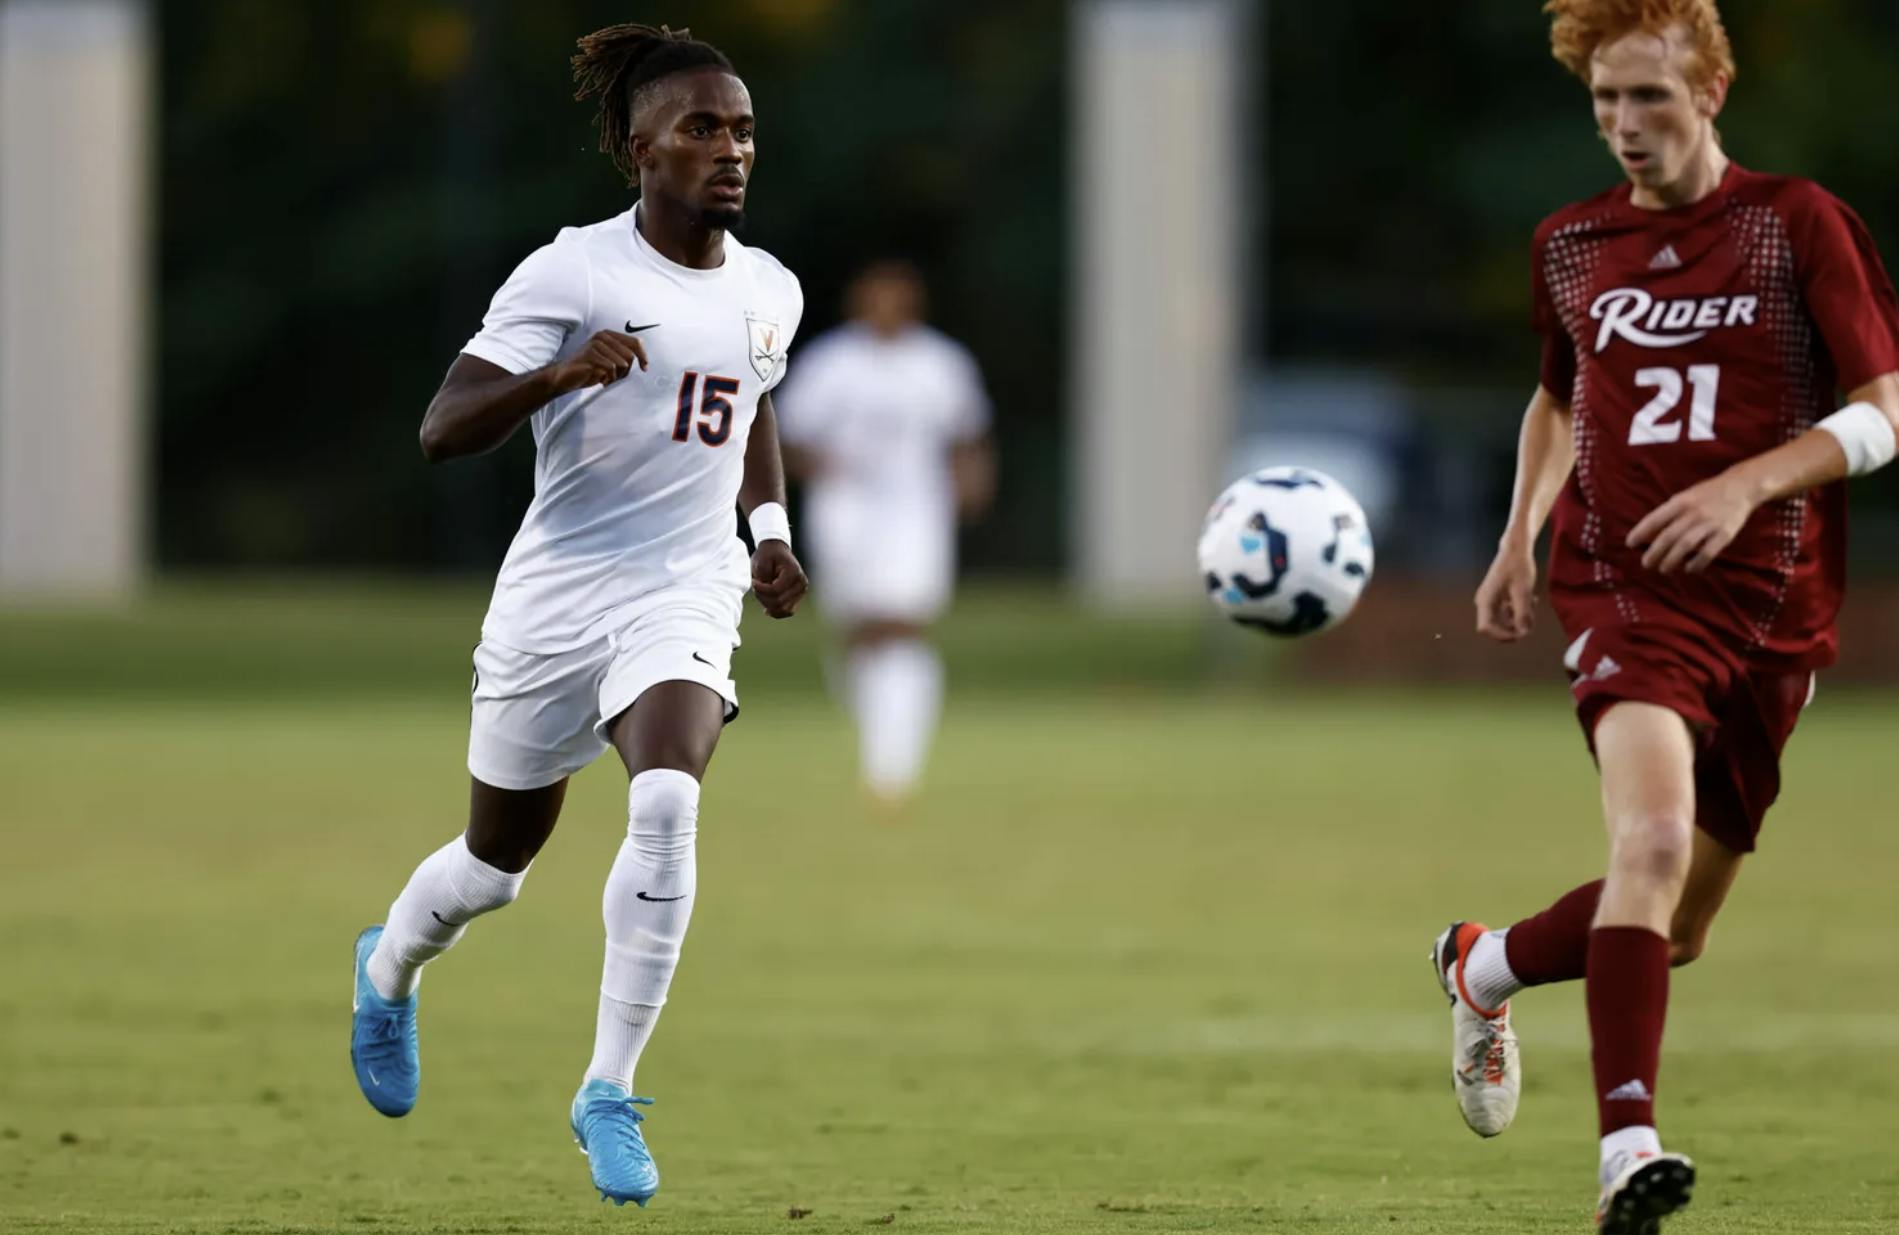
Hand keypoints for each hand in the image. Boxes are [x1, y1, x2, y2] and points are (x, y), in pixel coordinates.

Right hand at [548, 330, 648, 393]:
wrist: (565, 376)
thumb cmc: (589, 369)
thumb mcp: (609, 361)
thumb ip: (623, 356)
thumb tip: (644, 361)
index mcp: (609, 335)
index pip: (636, 342)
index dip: (643, 356)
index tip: (645, 368)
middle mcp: (602, 336)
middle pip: (630, 355)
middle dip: (626, 371)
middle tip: (614, 378)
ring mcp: (596, 344)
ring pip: (622, 363)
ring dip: (617, 376)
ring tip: (606, 379)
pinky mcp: (591, 354)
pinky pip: (611, 368)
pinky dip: (609, 378)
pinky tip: (602, 380)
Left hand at [750, 540, 806, 618]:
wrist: (776, 551)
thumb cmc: (768, 555)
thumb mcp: (760, 562)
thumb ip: (763, 579)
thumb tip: (767, 596)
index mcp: (794, 572)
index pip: (776, 590)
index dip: (761, 590)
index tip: (753, 582)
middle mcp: (801, 583)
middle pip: (780, 602)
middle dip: (763, 598)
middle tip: (756, 588)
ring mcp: (801, 591)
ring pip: (784, 610)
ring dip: (769, 605)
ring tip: (761, 595)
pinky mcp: (798, 597)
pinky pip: (788, 611)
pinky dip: (776, 612)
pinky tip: (767, 608)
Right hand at [1475, 543, 1538, 641]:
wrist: (1516, 549)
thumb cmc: (1518, 567)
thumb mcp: (1523, 591)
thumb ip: (1522, 614)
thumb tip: (1523, 633)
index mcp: (1486, 600)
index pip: (1486, 627)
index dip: (1502, 635)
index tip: (1520, 634)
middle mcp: (1484, 601)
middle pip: (1494, 626)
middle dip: (1513, 627)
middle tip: (1530, 621)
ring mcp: (1490, 599)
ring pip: (1502, 620)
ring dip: (1518, 618)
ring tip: (1533, 605)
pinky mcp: (1497, 596)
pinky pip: (1506, 611)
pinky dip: (1518, 610)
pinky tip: (1530, 600)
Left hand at [1626, 471, 1756, 573]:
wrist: (1742, 487)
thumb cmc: (1708, 493)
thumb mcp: (1686, 496)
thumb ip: (1670, 512)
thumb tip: (1648, 533)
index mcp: (1681, 501)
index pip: (1655, 518)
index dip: (1641, 532)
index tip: (1629, 544)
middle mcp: (1694, 512)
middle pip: (1669, 536)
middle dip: (1654, 552)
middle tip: (1646, 564)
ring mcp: (1710, 523)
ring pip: (1685, 545)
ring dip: (1671, 560)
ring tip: (1663, 569)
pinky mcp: (1725, 534)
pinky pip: (1708, 552)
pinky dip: (1696, 563)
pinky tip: (1689, 569)